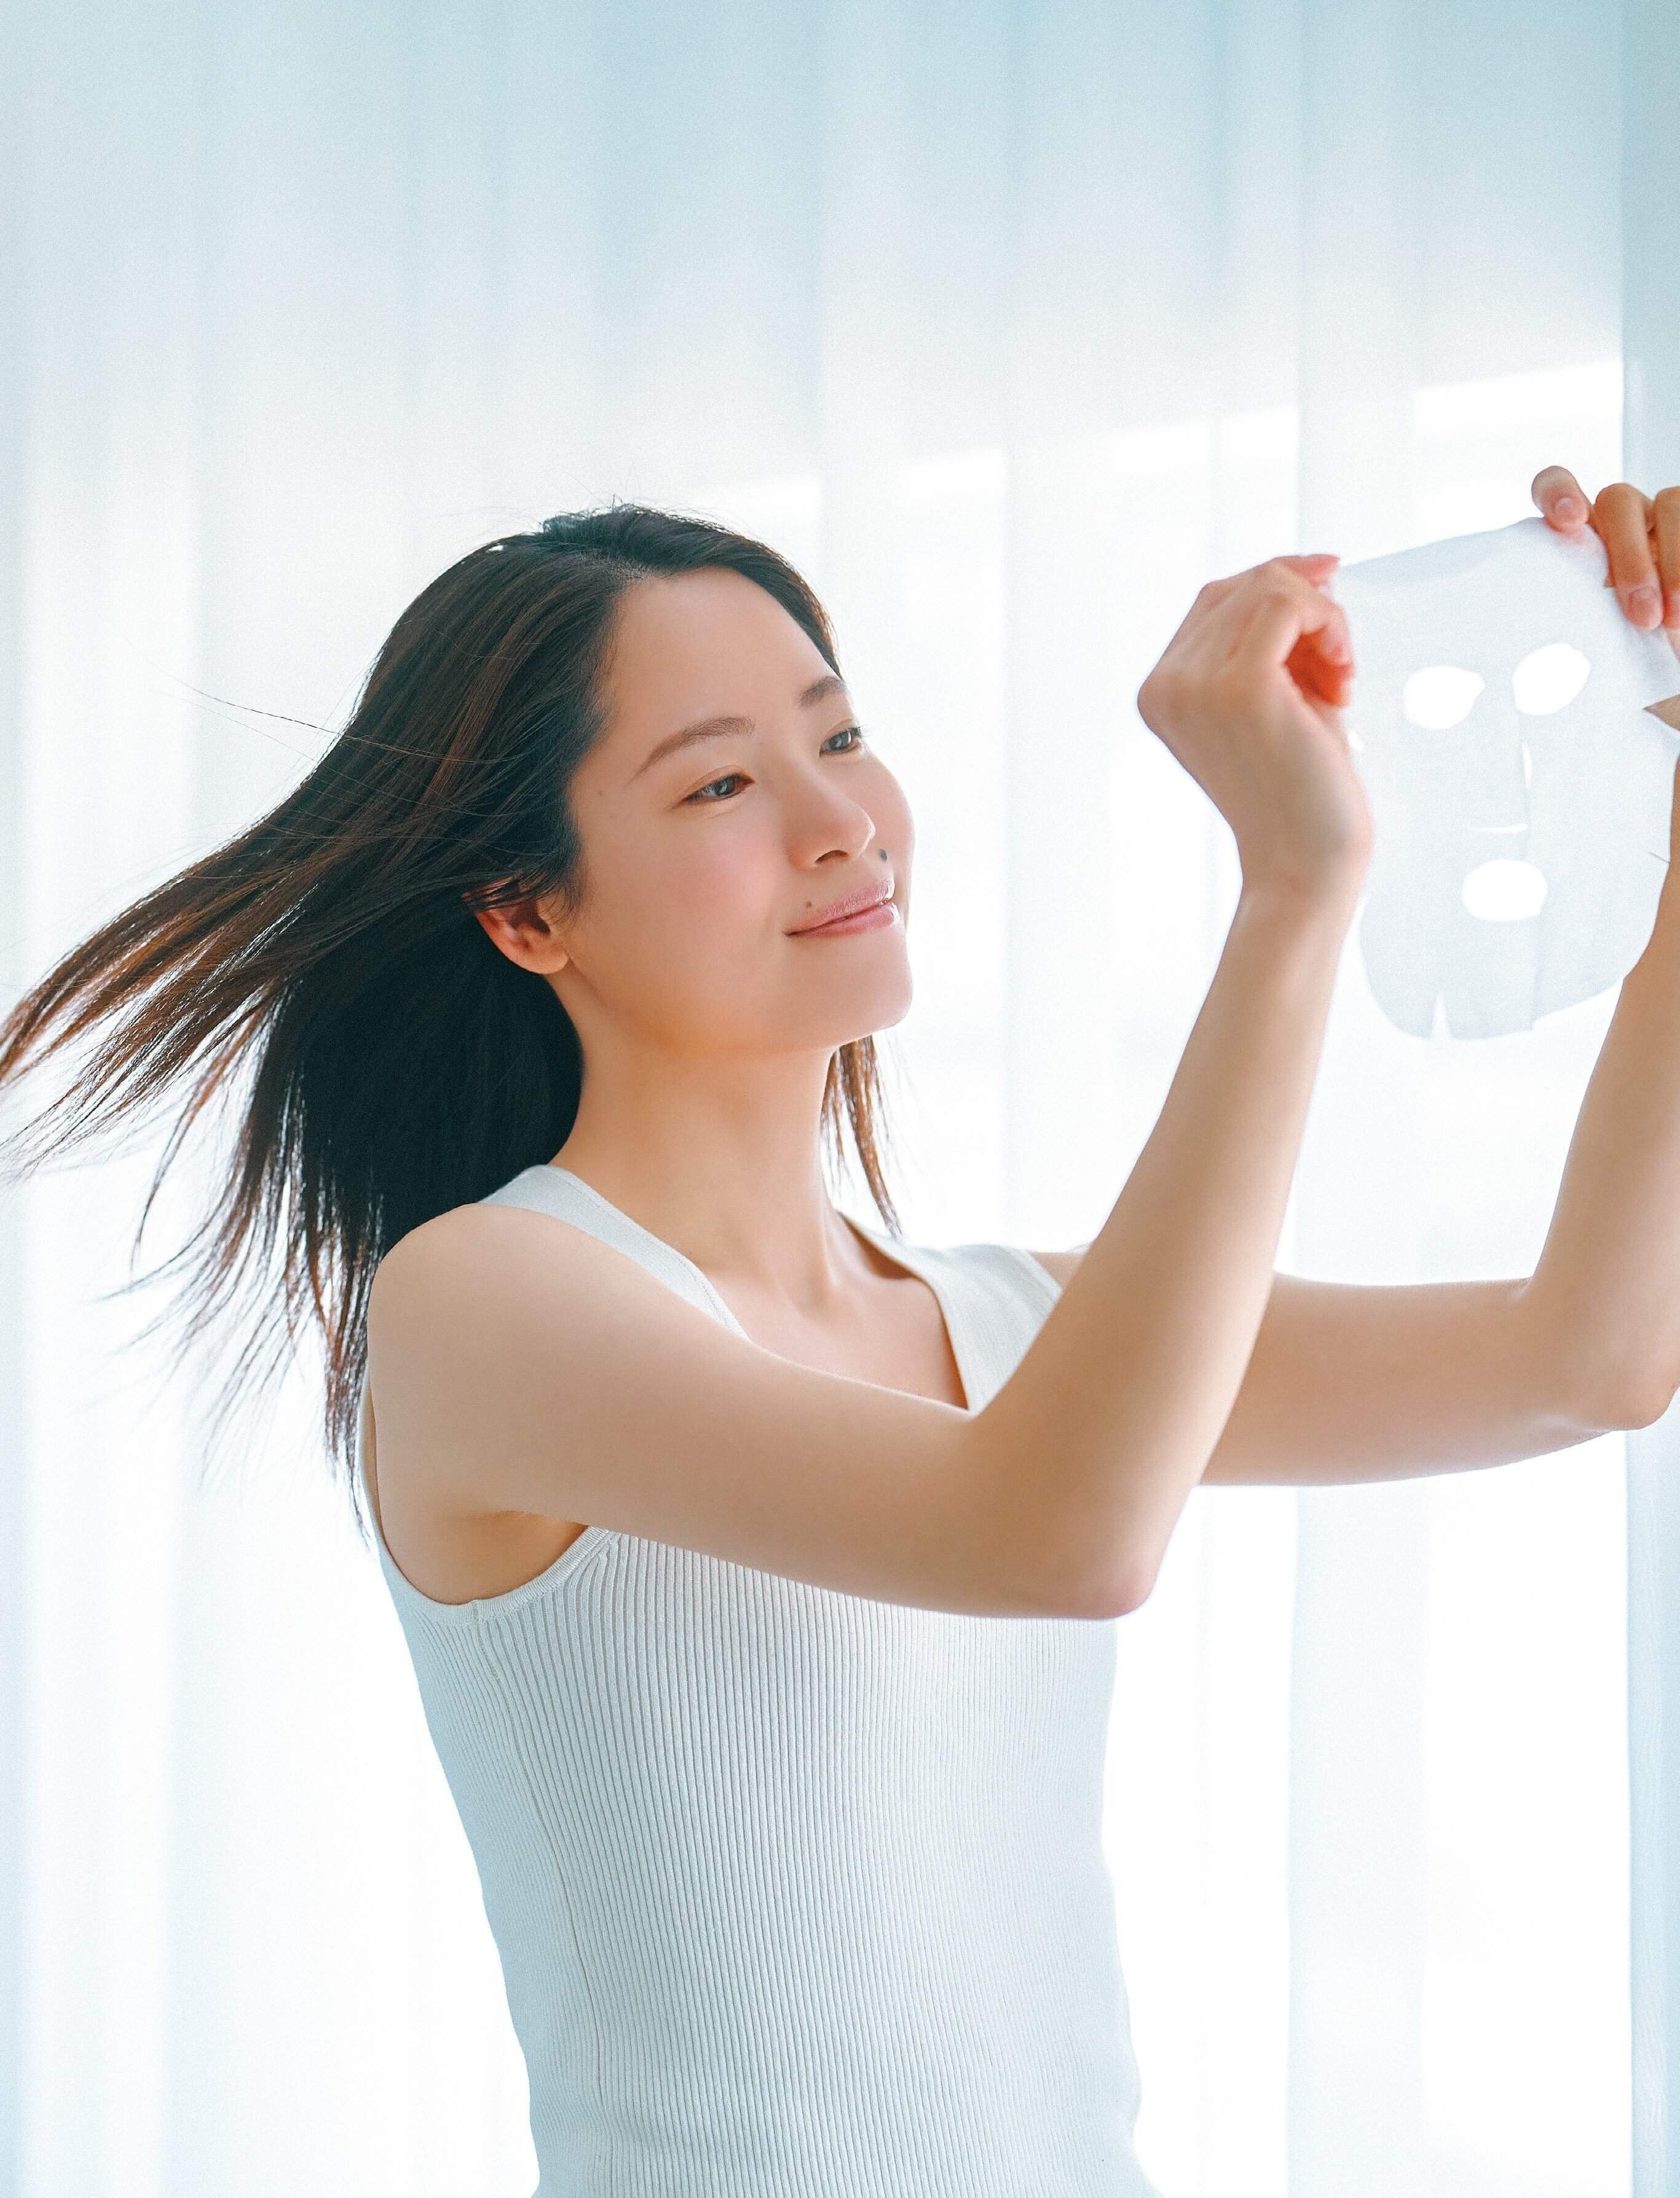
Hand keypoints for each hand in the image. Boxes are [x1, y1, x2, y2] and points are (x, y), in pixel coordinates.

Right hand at [1137, 552, 1372, 902]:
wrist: (1307, 864)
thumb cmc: (1302, 787)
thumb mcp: (1278, 696)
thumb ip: (1272, 638)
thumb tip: (1314, 564)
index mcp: (1160, 689)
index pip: (1218, 597)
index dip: (1282, 594)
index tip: (1327, 641)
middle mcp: (1165, 685)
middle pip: (1244, 583)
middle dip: (1308, 610)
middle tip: (1339, 672)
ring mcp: (1195, 685)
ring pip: (1270, 587)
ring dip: (1325, 620)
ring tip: (1340, 680)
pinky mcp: (1239, 687)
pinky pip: (1290, 604)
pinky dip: (1331, 625)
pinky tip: (1344, 676)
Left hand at [1532, 465, 1679, 658]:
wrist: (1657, 653)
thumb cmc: (1614, 651)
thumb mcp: (1588, 640)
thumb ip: (1569, 621)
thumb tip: (1549, 650)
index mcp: (1575, 537)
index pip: (1554, 487)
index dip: (1558, 493)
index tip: (1567, 522)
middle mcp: (1616, 520)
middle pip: (1617, 500)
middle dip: (1631, 557)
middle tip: (1641, 616)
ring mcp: (1658, 520)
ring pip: (1668, 504)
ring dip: (1673, 564)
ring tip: (1671, 621)